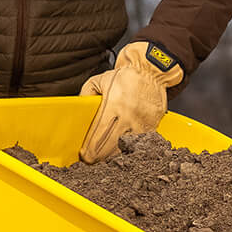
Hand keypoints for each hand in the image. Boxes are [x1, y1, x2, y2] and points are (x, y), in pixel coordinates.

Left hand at [78, 42, 183, 161]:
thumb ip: (86, 94)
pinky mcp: (152, 125)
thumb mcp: (99, 80)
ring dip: (113, 155)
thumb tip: (79, 108)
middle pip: (111, 144)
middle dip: (98, 156)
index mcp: (113, 104)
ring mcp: (142, 122)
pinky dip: (129, 149)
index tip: (84, 155)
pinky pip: (139, 143)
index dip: (90, 147)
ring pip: (125, 146)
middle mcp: (129, 115)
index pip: (99, 132)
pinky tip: (120, 152)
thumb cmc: (125, 76)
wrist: (151, 70)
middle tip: (91, 161)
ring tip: (103, 159)